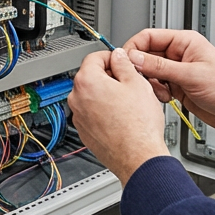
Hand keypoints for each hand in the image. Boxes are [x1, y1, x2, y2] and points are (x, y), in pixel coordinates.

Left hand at [68, 48, 168, 185]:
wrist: (138, 157)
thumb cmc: (138, 125)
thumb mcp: (137, 84)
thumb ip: (124, 64)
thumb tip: (118, 56)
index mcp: (86, 82)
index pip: (93, 57)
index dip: (111, 57)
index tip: (120, 61)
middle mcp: (76, 98)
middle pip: (91, 77)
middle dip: (109, 77)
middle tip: (129, 84)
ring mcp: (78, 117)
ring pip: (92, 96)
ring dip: (107, 95)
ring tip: (128, 103)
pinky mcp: (84, 131)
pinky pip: (92, 114)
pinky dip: (104, 112)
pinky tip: (122, 118)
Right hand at [122, 29, 214, 162]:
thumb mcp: (191, 75)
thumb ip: (160, 66)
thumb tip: (134, 57)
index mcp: (185, 43)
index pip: (149, 37)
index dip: (134, 48)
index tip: (125, 61)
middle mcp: (179, 55)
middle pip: (145, 55)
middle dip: (141, 69)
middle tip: (139, 80)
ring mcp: (177, 71)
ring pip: (148, 72)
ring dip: (149, 83)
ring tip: (159, 91)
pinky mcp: (176, 86)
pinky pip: (155, 85)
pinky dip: (155, 92)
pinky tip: (165, 98)